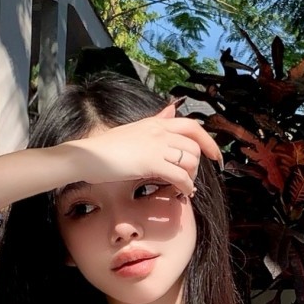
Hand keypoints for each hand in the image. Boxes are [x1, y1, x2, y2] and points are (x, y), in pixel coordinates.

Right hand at [65, 103, 222, 197]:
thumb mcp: (135, 129)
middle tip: (191, 179)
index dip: (208, 141)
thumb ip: (155, 122)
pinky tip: (183, 193)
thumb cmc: (106, 148)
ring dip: (192, 177)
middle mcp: (159, 130)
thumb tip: (171, 109)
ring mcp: (155, 145)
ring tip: (185, 188)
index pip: (192, 126)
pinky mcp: (150, 162)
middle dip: (198, 165)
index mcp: (156, 123)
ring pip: (190, 160)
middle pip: (194, 145)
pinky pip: (179, 175)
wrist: (87, 156)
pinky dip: (186, 187)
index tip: (215, 155)